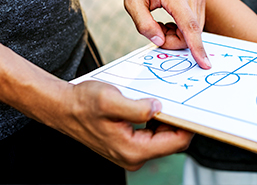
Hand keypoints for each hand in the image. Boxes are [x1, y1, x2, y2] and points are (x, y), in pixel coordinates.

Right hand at [61, 80, 193, 170]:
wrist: (63, 108)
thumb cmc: (82, 104)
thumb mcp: (110, 100)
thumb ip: (137, 108)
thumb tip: (159, 109)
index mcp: (133, 150)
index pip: (176, 142)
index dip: (188, 125)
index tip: (193, 109)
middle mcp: (133, 156)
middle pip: (171, 142)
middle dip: (176, 121)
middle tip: (177, 100)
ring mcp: (130, 153)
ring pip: (161, 138)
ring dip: (165, 120)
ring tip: (160, 101)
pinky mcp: (126, 145)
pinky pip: (150, 136)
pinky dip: (154, 121)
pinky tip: (149, 107)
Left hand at [123, 0, 210, 68]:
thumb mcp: (131, 4)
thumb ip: (144, 25)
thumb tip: (159, 41)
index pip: (190, 27)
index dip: (197, 48)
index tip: (205, 63)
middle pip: (191, 33)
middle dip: (172, 40)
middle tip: (154, 30)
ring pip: (194, 31)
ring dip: (176, 35)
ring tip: (160, 22)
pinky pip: (194, 24)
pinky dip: (181, 29)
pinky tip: (168, 20)